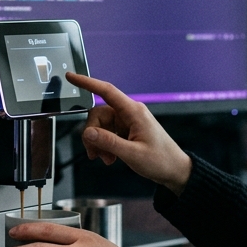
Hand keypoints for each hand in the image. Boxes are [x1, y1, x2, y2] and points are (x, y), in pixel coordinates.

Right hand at [67, 72, 192, 194]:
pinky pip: (107, 133)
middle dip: (92, 134)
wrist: (175, 170)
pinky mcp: (127, 131)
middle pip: (98, 114)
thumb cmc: (161, 160)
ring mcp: (128, 122)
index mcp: (134, 112)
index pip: (106, 91)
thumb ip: (108, 142)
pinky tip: (110, 158)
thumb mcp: (132, 154)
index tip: (71, 76)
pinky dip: (104, 145)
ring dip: (99, 143)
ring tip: (107, 159)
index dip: (87, 82)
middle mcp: (130, 113)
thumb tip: (88, 132)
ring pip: (101, 126)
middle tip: (95, 154)